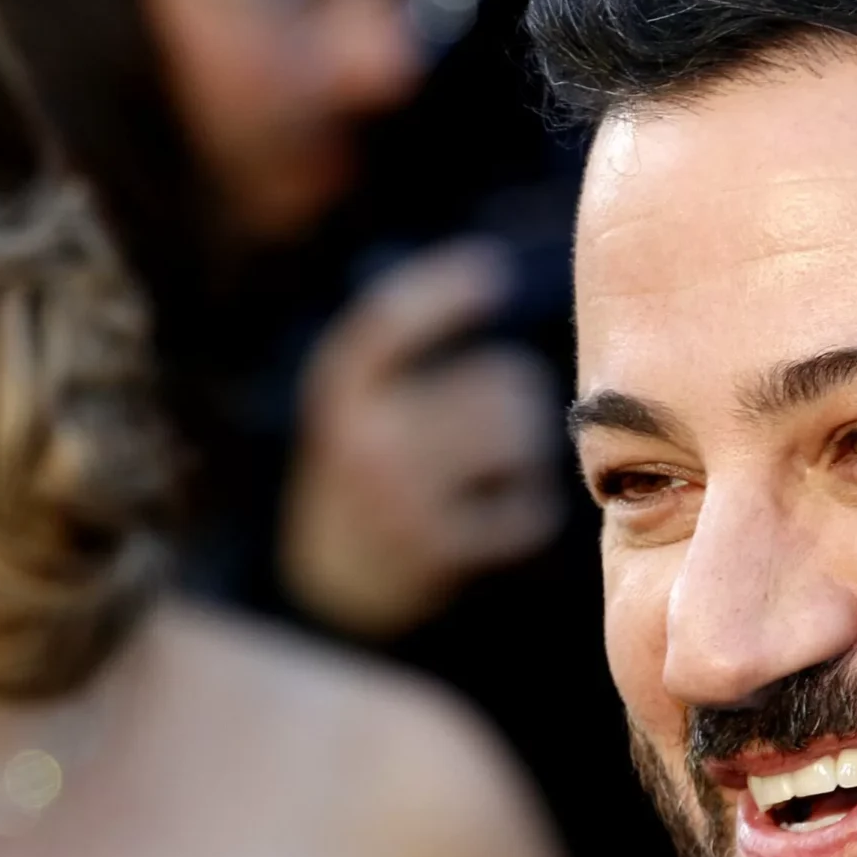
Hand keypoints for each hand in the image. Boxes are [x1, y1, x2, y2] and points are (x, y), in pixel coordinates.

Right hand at [281, 239, 564, 638]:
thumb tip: (492, 277)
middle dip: (516, 396)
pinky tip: (507, 514)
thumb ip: (412, 361)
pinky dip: (526, 510)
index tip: (490, 271)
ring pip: (516, 438)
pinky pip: (523, 511)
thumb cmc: (370, 475)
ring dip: (526, 447)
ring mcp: (399, 498)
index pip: (390, 323)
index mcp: (341, 393)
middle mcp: (364, 440)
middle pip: (497, 383)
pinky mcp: (434, 552)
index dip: (442, 293)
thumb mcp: (363, 408)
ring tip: (506, 462)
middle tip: (503, 417)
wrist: (330, 585)